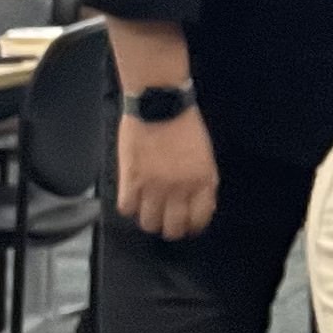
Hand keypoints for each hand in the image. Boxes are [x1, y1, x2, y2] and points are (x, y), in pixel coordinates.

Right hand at [115, 104, 220, 236]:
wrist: (159, 103)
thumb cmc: (184, 125)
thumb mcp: (205, 156)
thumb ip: (204, 183)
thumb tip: (201, 206)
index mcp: (202, 182)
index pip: (199, 220)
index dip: (192, 226)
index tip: (187, 224)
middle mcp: (180, 189)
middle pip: (173, 228)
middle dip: (170, 228)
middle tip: (166, 220)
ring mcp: (154, 187)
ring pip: (149, 223)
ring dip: (149, 219)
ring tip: (147, 209)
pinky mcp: (131, 181)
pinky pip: (127, 209)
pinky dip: (129, 206)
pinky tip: (133, 197)